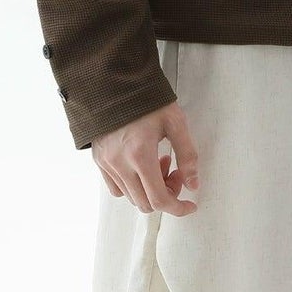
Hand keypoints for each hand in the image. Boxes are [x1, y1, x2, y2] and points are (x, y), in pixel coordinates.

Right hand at [91, 100, 199, 214]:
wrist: (115, 83)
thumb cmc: (147, 100)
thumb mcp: (175, 122)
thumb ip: (187, 155)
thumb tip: (193, 184)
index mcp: (140, 155)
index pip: (158, 199)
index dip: (177, 208)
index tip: (190, 205)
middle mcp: (119, 164)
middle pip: (144, 203)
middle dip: (166, 195)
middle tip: (175, 172)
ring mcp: (106, 164)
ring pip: (130, 197)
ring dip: (149, 189)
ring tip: (158, 162)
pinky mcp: (98, 160)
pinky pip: (115, 188)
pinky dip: (132, 186)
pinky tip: (140, 166)